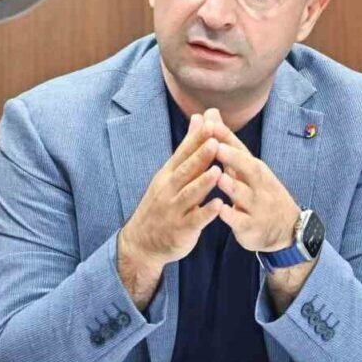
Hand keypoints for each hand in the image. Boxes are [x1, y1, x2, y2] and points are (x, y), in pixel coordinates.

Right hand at [118, 113, 224, 307]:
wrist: (142, 242)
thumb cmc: (161, 204)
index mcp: (168, 175)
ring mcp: (174, 210)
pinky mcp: (181, 230)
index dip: (196, 140)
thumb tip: (199, 118)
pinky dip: (206, 213)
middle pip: (186, 171)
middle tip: (215, 140)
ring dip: (203, 183)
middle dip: (200, 156)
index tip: (210, 123)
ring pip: (190, 194)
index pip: (183, 153)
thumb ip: (187, 149)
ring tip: (218, 171)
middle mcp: (169, 190)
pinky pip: (194, 220)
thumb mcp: (169, 174)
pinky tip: (219, 205)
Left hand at [210, 114, 301, 254]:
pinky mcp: (252, 227)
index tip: (211, 123)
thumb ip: (226, 142)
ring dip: (233, 186)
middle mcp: (257, 184)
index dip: (226, 137)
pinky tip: (221, 211)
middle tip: (216, 146)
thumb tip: (210, 112)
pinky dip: (233, 216)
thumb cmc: (260, 191)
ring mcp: (256, 205)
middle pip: (248, 168)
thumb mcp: (246, 166)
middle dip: (233, 157)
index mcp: (254, 167)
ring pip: (244, 195)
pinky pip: (242, 221)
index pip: (240, 148)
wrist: (286, 228)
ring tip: (220, 178)